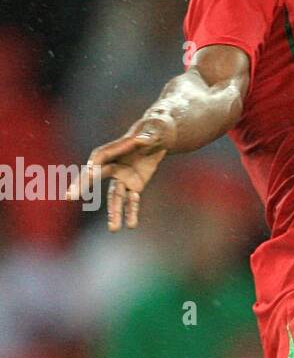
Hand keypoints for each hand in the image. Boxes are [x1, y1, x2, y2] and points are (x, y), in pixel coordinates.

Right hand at [66, 115, 172, 230]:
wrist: (160, 136)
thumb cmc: (155, 128)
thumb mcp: (155, 129)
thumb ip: (148, 136)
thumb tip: (143, 140)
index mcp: (114, 148)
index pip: (100, 157)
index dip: (94, 165)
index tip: (88, 173)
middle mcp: (113, 164)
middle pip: (96, 176)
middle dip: (83, 185)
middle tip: (69, 195)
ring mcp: (122, 176)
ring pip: (114, 196)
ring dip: (115, 212)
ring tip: (114, 229)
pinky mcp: (133, 185)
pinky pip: (131, 200)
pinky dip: (132, 211)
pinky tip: (132, 225)